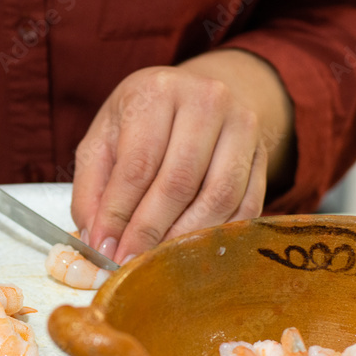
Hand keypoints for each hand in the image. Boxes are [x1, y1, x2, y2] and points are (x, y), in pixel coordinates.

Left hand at [70, 49, 294, 262]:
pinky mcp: (263, 153)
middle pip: (179, 182)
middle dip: (150, 231)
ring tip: (157, 261)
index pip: (138, 164)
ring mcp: (242, 125)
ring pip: (218, 196)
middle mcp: (206, 100)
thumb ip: (92, 190)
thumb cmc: (140, 124)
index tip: (105, 248)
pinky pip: (246, 206)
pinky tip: (191, 251)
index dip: (119, 213)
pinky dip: (217, 235)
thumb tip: (97, 242)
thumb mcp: (103, 142)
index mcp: (157, 91)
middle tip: (129, 263)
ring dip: (185, 238)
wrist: (196, 97)